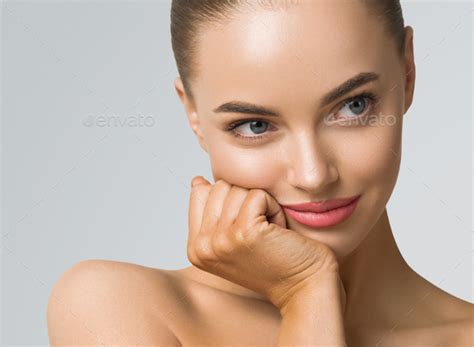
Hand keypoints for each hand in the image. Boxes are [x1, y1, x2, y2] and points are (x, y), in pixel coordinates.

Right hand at [187, 176, 340, 310]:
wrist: (303, 287)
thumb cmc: (273, 261)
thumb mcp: (232, 239)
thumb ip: (212, 212)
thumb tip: (197, 181)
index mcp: (195, 248)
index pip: (200, 194)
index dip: (230, 201)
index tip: (244, 229)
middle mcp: (202, 246)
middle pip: (219, 187)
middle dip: (245, 201)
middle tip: (259, 231)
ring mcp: (221, 239)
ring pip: (238, 188)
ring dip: (261, 204)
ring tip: (268, 232)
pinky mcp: (244, 231)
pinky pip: (257, 194)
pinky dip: (273, 207)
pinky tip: (277, 231)